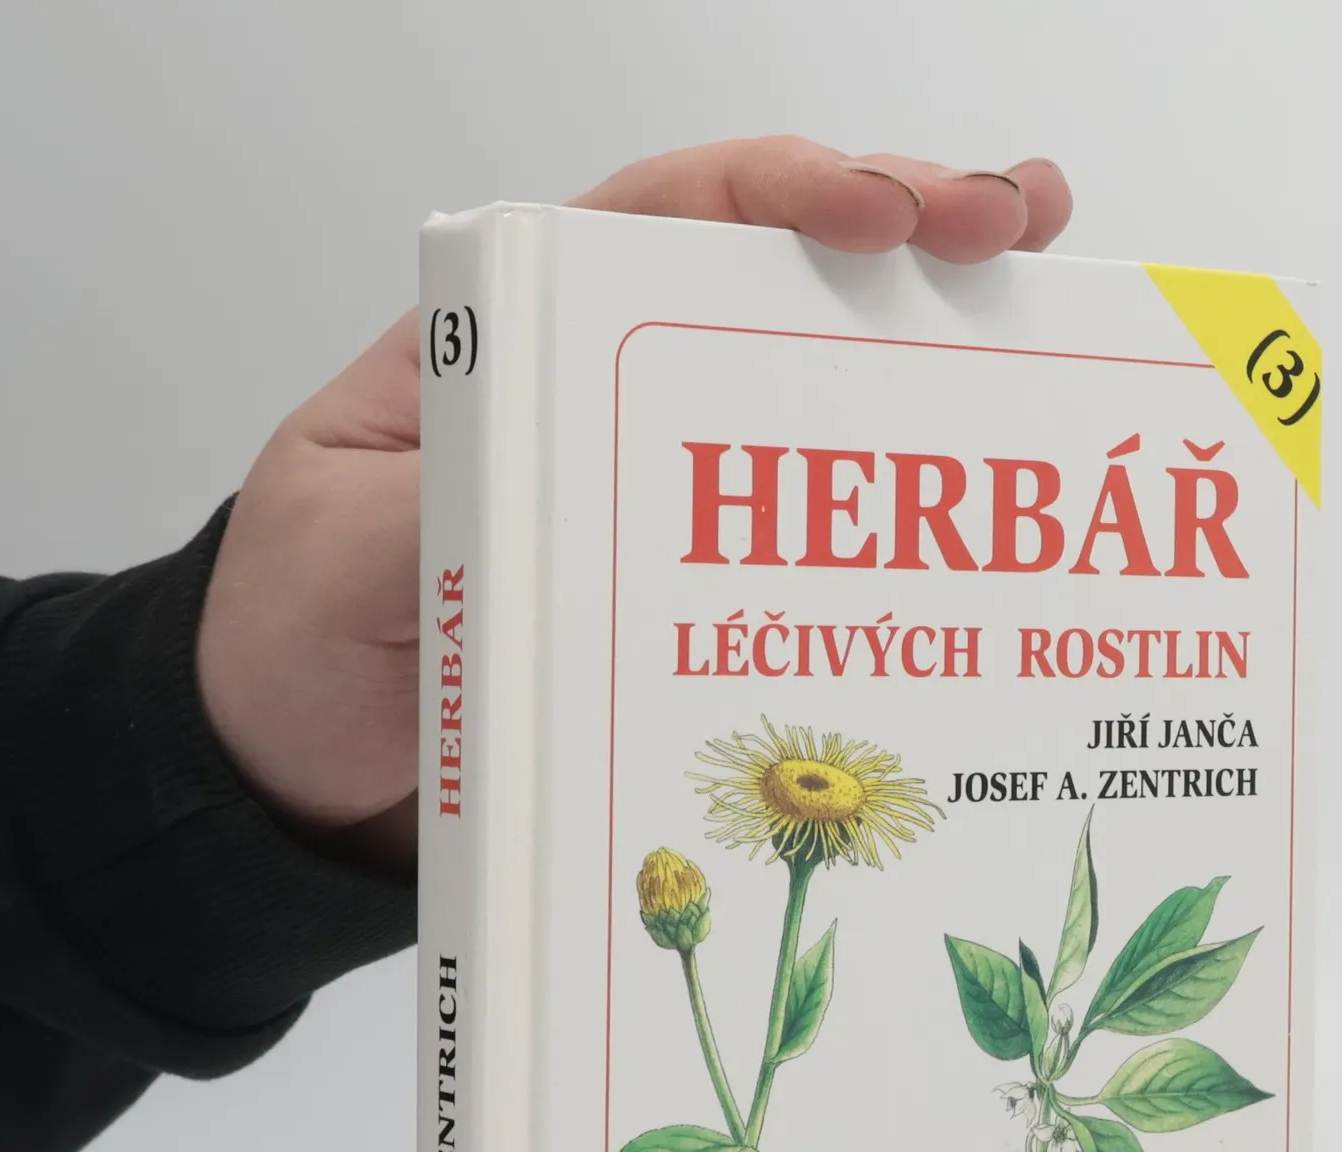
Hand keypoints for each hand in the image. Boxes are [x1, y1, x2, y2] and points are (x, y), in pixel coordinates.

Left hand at [195, 137, 1073, 873]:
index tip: (886, 210)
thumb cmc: (295, 632)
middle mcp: (610, 400)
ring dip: (929, 352)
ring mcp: (661, 499)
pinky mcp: (689, 596)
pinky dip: (890, 517)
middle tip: (1021, 224)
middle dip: (907, 230)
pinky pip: (801, 541)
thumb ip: (443, 503)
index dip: (787, 194)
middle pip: (772, 281)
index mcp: (519, 346)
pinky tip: (979, 505)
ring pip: (808, 394)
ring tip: (1049, 311)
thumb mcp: (344, 549)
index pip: (663, 224)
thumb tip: (562, 483)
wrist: (292, 768)